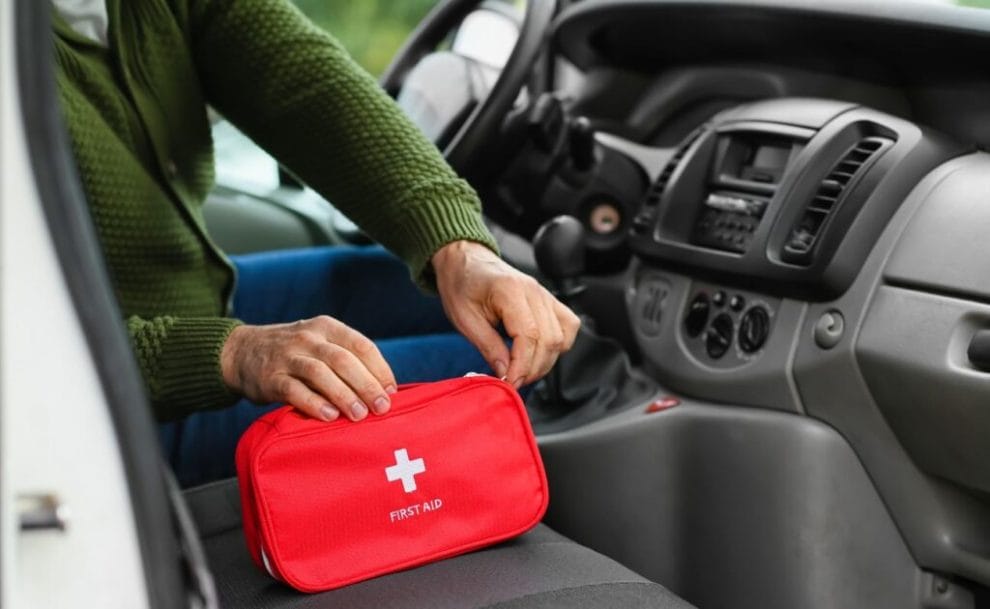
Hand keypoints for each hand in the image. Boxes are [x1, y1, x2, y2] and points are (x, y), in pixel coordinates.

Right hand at [220, 316, 396, 421]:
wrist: (241, 352)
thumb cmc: (294, 354)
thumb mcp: (319, 343)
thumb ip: (346, 358)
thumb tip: (384, 389)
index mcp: (327, 327)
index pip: (361, 345)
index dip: (380, 369)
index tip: (392, 392)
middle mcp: (308, 338)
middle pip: (344, 360)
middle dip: (367, 385)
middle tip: (382, 408)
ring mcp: (288, 356)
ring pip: (321, 374)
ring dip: (344, 395)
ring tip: (359, 416)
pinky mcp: (270, 377)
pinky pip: (295, 390)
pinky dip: (314, 404)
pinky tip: (330, 417)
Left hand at [432, 240, 580, 387]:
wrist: (466, 262)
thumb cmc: (462, 286)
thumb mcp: (464, 319)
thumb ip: (488, 346)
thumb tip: (506, 373)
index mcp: (509, 290)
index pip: (529, 335)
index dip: (522, 365)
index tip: (510, 382)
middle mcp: (534, 290)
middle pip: (549, 339)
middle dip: (533, 368)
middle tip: (513, 380)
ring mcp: (545, 294)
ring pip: (562, 336)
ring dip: (546, 361)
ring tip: (523, 370)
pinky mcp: (550, 300)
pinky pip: (568, 326)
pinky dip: (558, 346)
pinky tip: (538, 354)